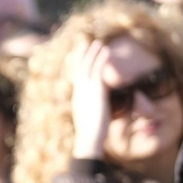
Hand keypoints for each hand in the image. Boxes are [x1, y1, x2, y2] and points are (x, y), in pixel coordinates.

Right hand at [69, 40, 112, 159]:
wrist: (89, 139)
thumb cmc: (91, 137)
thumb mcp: (90, 122)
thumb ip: (93, 114)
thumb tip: (96, 116)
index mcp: (77, 98)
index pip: (76, 78)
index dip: (77, 67)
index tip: (80, 58)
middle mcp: (79, 91)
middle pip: (78, 68)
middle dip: (80, 55)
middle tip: (82, 43)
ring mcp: (85, 90)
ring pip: (87, 66)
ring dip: (92, 53)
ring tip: (98, 42)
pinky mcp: (95, 89)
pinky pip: (98, 69)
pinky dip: (101, 58)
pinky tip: (106, 50)